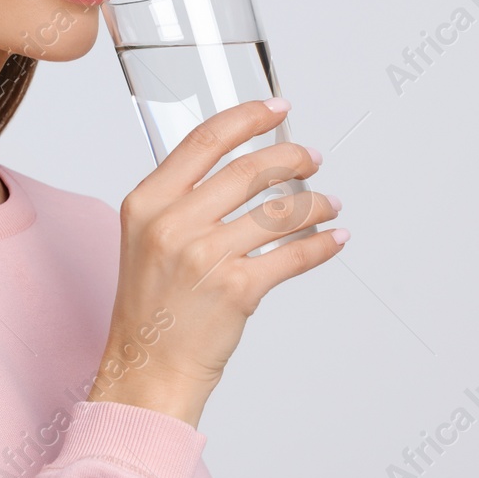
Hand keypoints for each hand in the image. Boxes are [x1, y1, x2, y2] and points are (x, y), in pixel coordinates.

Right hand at [89, 97, 345, 427]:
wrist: (148, 368)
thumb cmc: (151, 308)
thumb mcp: (145, 238)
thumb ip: (181, 198)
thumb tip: (236, 166)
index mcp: (147, 202)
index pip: (204, 141)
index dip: (247, 118)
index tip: (275, 110)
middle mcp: (173, 223)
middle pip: (248, 169)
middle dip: (291, 158)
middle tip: (310, 159)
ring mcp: (205, 255)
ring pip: (278, 211)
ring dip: (314, 203)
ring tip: (327, 204)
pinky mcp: (236, 288)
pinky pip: (293, 254)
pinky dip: (321, 243)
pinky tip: (332, 237)